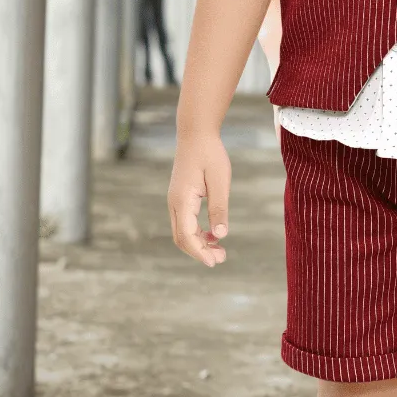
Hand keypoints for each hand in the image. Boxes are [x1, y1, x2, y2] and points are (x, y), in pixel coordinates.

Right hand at [168, 134, 231, 267]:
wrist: (196, 133)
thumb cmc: (210, 154)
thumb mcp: (220, 181)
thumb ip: (219, 208)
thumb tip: (220, 236)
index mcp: (182, 200)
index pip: (186, 235)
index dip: (199, 252)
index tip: (214, 262)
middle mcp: (174, 203)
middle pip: (181, 238)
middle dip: (199, 252)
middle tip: (221, 259)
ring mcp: (175, 201)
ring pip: (182, 231)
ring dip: (199, 243)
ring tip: (220, 251)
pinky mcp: (180, 197)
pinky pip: (185, 222)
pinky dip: (197, 232)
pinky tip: (213, 234)